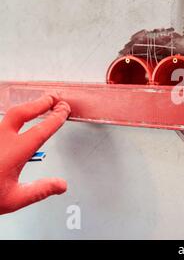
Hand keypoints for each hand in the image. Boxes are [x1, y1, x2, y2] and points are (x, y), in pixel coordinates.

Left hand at [0, 95, 70, 214]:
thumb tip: (60, 184)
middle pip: (22, 113)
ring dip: (27, 108)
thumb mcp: (15, 198)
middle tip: (54, 98)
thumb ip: (41, 189)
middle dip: (41, 103)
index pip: (40, 130)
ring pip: (9, 116)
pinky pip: (0, 124)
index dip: (55, 118)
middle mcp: (0, 140)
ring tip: (38, 104)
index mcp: (13, 152)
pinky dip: (14, 118)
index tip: (63, 111)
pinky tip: (16, 121)